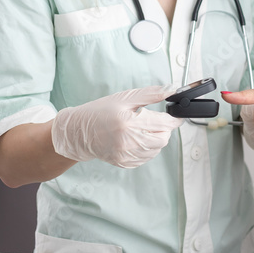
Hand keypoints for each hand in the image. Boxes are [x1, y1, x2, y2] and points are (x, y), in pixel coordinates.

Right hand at [51, 85, 180, 168]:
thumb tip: (171, 89)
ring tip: (141, 128)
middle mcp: (128, 142)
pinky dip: (147, 148)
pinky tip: (135, 138)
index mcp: (129, 123)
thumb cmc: (99, 112)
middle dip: (164, 128)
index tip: (175, 115)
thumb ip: (150, 94)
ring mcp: (126, 155)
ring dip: (155, 138)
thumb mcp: (125, 98)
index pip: (164, 124)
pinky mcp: (124, 163)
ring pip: (157, 149)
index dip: (174, 119)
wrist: (78, 132)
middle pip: (163, 138)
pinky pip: (146, 157)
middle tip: (153, 120)